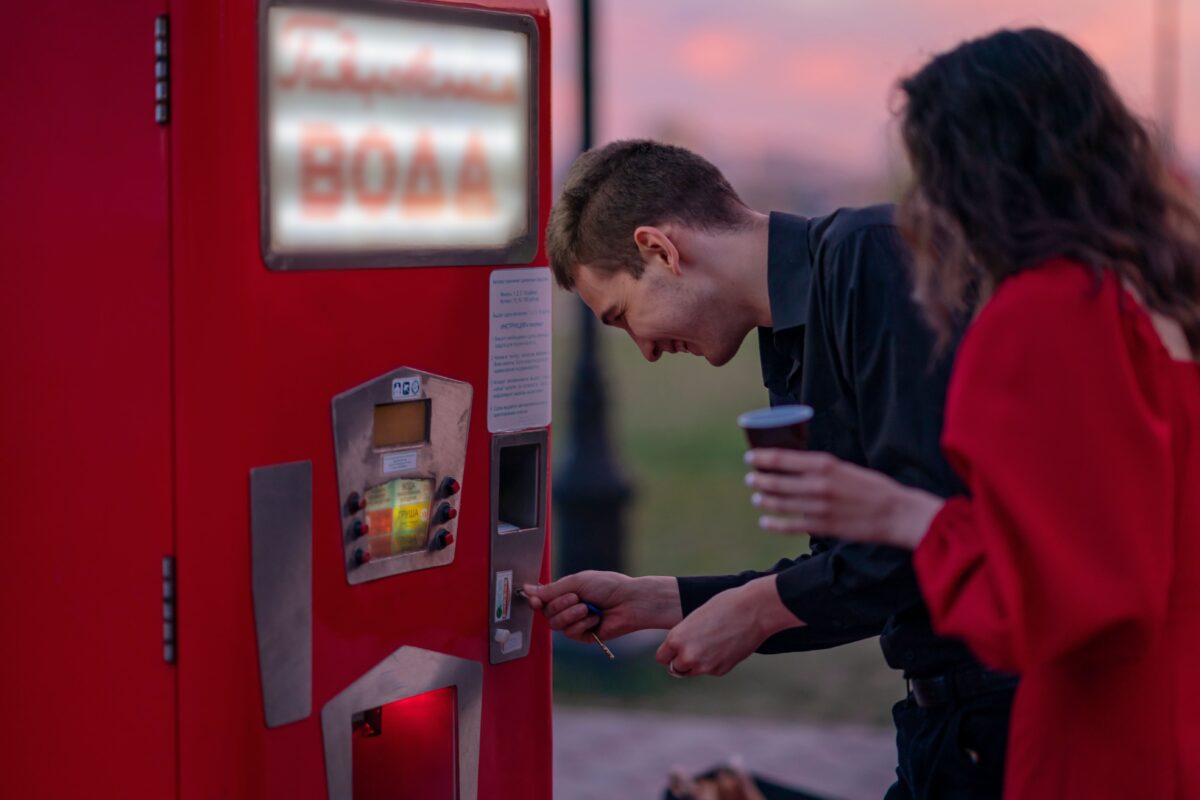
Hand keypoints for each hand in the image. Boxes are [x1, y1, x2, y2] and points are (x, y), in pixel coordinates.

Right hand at [523, 571, 680, 642]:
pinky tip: (594, 619)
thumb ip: (551, 590)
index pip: (543, 599)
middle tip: (576, 598)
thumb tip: (528, 590)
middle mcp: (569, 607)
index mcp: (566, 592)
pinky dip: (581, 624)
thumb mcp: (576, 582)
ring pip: (556, 625)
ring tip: (587, 608)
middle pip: (547, 613)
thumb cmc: (607, 586)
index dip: (536, 601)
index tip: (535, 601)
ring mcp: (576, 622)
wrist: (628, 600)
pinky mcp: (585, 636)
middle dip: (560, 605)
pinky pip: (571, 633)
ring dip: (570, 615)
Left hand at [655, 576, 801, 677]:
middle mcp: (687, 656)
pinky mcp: (721, 671)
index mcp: (676, 639)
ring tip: (710, 644)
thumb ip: (684, 637)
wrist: (753, 610)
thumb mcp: (695, 619)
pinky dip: (714, 662)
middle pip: (675, 668)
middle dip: (682, 660)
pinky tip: (725, 646)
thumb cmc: (723, 606)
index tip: (676, 648)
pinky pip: (711, 670)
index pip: (662, 658)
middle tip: (695, 646)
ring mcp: (705, 666)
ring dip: (697, 663)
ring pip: (692, 671)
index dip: (669, 653)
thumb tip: (680, 652)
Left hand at [744, 449, 943, 549]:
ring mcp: (818, 507)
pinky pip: (790, 526)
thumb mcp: (846, 468)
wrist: (896, 512)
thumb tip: (797, 467)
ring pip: (780, 503)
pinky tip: (765, 522)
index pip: (782, 458)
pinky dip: (774, 524)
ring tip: (757, 497)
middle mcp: (817, 484)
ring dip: (764, 499)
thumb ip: (822, 468)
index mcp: (824, 464)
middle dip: (759, 479)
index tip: (750, 457)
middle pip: (776, 481)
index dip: (762, 458)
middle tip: (751, 479)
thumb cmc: (874, 487)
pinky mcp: (822, 527)